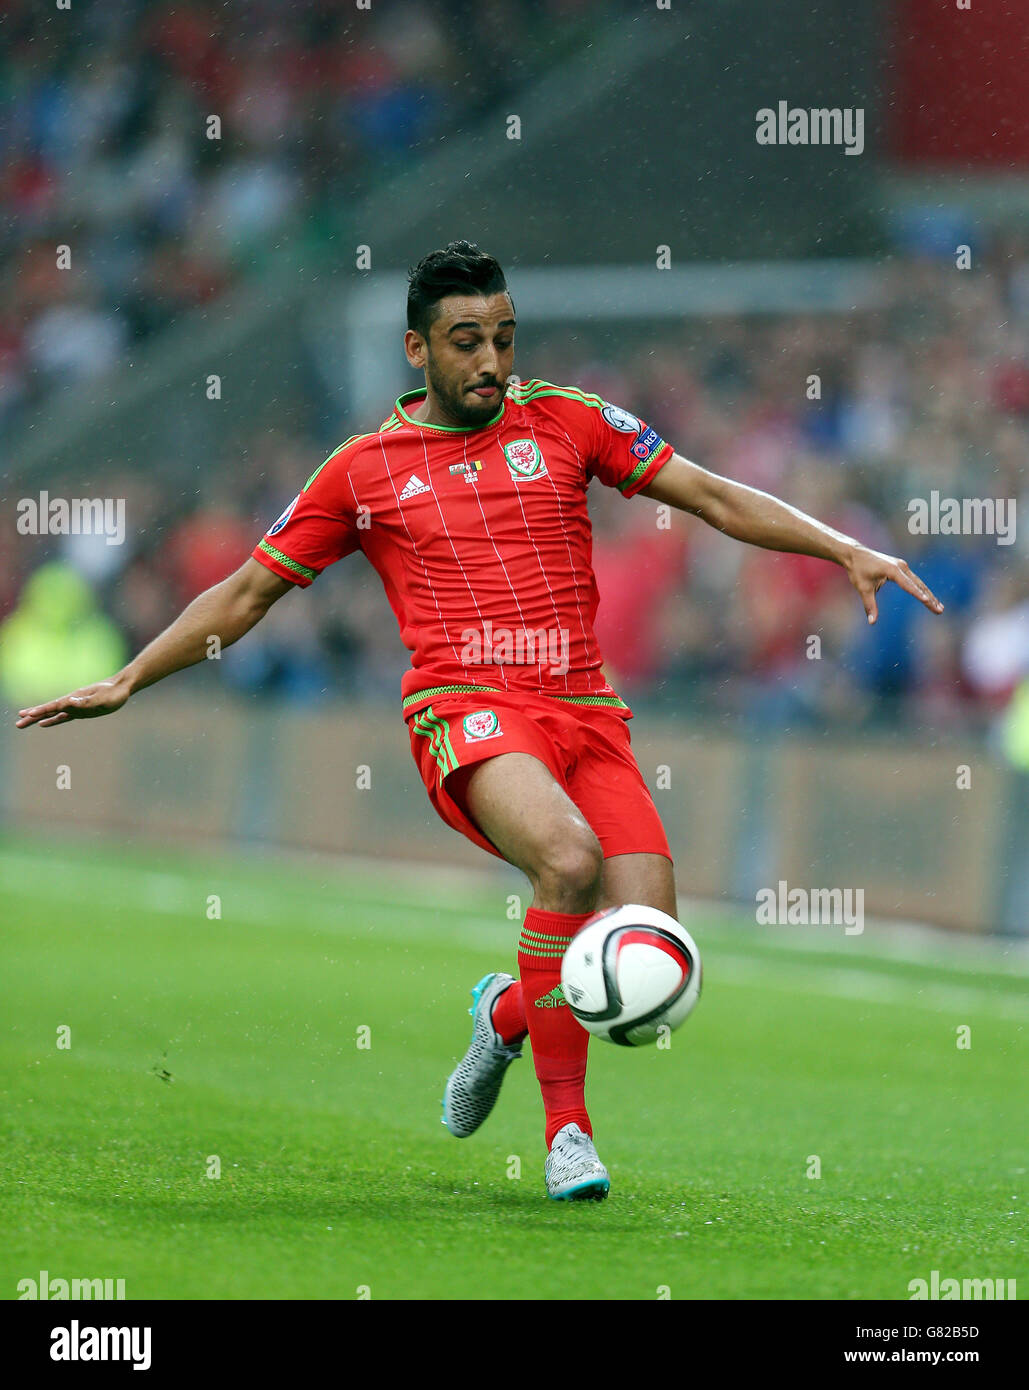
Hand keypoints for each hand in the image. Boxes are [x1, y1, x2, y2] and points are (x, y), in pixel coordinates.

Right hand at [15, 676, 131, 728]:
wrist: (122, 686)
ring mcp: (75, 707)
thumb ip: (87, 701)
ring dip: (38, 718)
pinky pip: (62, 717)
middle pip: (49, 710)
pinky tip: (44, 724)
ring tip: (23, 722)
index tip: (28, 715)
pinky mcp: (80, 711)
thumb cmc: (114, 693)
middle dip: (33, 717)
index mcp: (76, 698)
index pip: (55, 706)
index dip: (41, 711)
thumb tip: (69, 701)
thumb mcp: (103, 698)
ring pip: (52, 714)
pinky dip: (52, 720)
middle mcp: (72, 702)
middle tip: (18, 724)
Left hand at [843, 545, 943, 624]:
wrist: (855, 554)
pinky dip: (922, 590)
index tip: (927, 601)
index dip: (917, 594)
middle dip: (929, 598)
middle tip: (940, 611)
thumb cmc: (858, 571)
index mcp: (892, 570)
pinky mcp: (901, 567)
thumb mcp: (863, 589)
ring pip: (919, 583)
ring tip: (939, 608)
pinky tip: (929, 599)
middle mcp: (901, 566)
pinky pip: (914, 580)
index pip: (907, 585)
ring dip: (929, 595)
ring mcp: (902, 566)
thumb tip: (872, 622)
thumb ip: (869, 605)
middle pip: (918, 585)